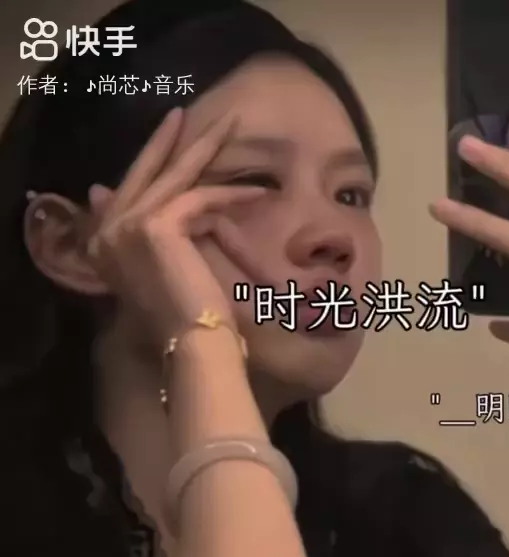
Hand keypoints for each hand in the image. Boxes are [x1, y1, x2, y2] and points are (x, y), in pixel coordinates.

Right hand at [87, 107, 266, 348]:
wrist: (193, 343)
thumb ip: (154, 232)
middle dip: (170, 142)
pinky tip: (255, 194)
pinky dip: (228, 195)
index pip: (130, 189)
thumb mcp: (165, 268)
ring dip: (206, 152)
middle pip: (145, 175)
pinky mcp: (153, 226)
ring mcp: (126, 226)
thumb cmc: (185, 318)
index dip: (150, 160)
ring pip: (172, 178)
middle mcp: (107, 232)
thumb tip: (141, 200)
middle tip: (188, 113)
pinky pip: (197, 198)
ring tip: (232, 128)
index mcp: (104, 243)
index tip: (170, 134)